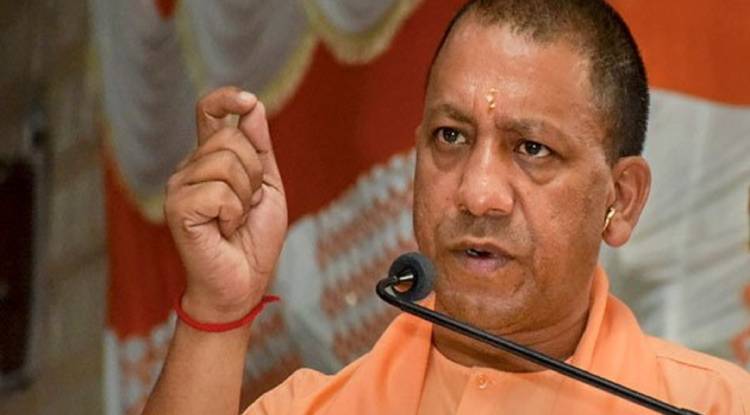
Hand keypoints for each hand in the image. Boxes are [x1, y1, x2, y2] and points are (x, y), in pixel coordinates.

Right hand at [164, 87, 287, 321]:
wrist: (242, 283)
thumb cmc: (253, 240)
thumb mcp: (267, 187)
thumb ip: (260, 149)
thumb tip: (253, 106)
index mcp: (210, 160)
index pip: (208, 113)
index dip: (225, 99)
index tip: (246, 100)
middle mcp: (189, 168)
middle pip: (232, 139)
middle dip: (254, 175)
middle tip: (246, 207)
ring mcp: (179, 186)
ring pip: (228, 164)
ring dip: (245, 198)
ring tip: (234, 220)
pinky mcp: (177, 207)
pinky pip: (220, 192)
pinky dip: (233, 214)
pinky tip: (223, 230)